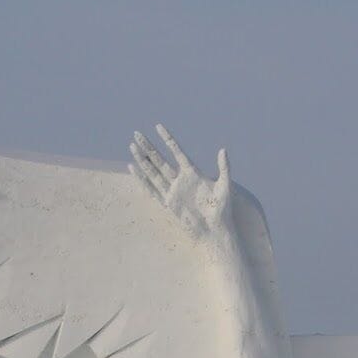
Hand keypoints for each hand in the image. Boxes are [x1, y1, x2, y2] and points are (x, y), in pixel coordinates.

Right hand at [129, 124, 234, 243]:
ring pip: (153, 171)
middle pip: (160, 159)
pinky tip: (133, 168)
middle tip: (136, 133)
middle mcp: (180, 180)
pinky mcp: (168, 204)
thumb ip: (224, 167)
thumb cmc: (222, 210)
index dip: (167, 139)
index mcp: (192, 173)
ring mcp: (172, 191)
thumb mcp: (225, 186)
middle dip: (148, 146)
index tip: (158, 126)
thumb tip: (223, 149)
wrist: (215, 231)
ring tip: (132, 146)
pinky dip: (142, 180)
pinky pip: (151, 190)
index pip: (176, 151)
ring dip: (142, 159)